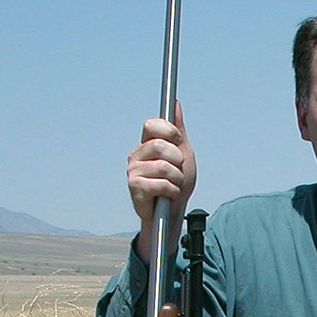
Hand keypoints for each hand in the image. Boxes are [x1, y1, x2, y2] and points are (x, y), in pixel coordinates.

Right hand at [127, 101, 196, 264]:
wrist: (172, 212)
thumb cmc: (177, 182)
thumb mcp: (183, 153)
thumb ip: (178, 129)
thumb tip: (175, 104)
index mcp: (146, 143)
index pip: (152, 125)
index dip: (168, 131)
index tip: (178, 141)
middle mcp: (137, 154)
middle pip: (161, 145)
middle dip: (178, 160)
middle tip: (178, 171)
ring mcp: (133, 170)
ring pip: (164, 166)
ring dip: (177, 179)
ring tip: (174, 185)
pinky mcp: (134, 187)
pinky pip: (161, 184)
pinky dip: (172, 191)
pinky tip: (169, 195)